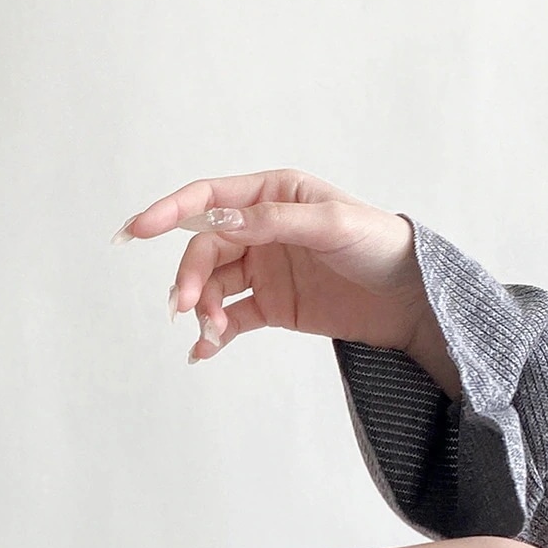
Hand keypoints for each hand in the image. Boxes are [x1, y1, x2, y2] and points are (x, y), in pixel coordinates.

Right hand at [114, 169, 460, 393]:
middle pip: (205, 250)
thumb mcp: (330, 225)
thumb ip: (273, 222)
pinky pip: (230, 319)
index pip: (209, 200)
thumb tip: (219, 225)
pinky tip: (202, 352)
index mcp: (274, 194)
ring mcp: (264, 268)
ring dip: (202, 309)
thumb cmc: (379, 245)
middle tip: (186, 308)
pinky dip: (212, 335)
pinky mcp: (271, 306)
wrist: (410, 299)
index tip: (137, 230)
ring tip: (211, 333)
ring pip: (213, 287)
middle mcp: (262, 229)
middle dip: (190, 277)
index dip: (170, 212)